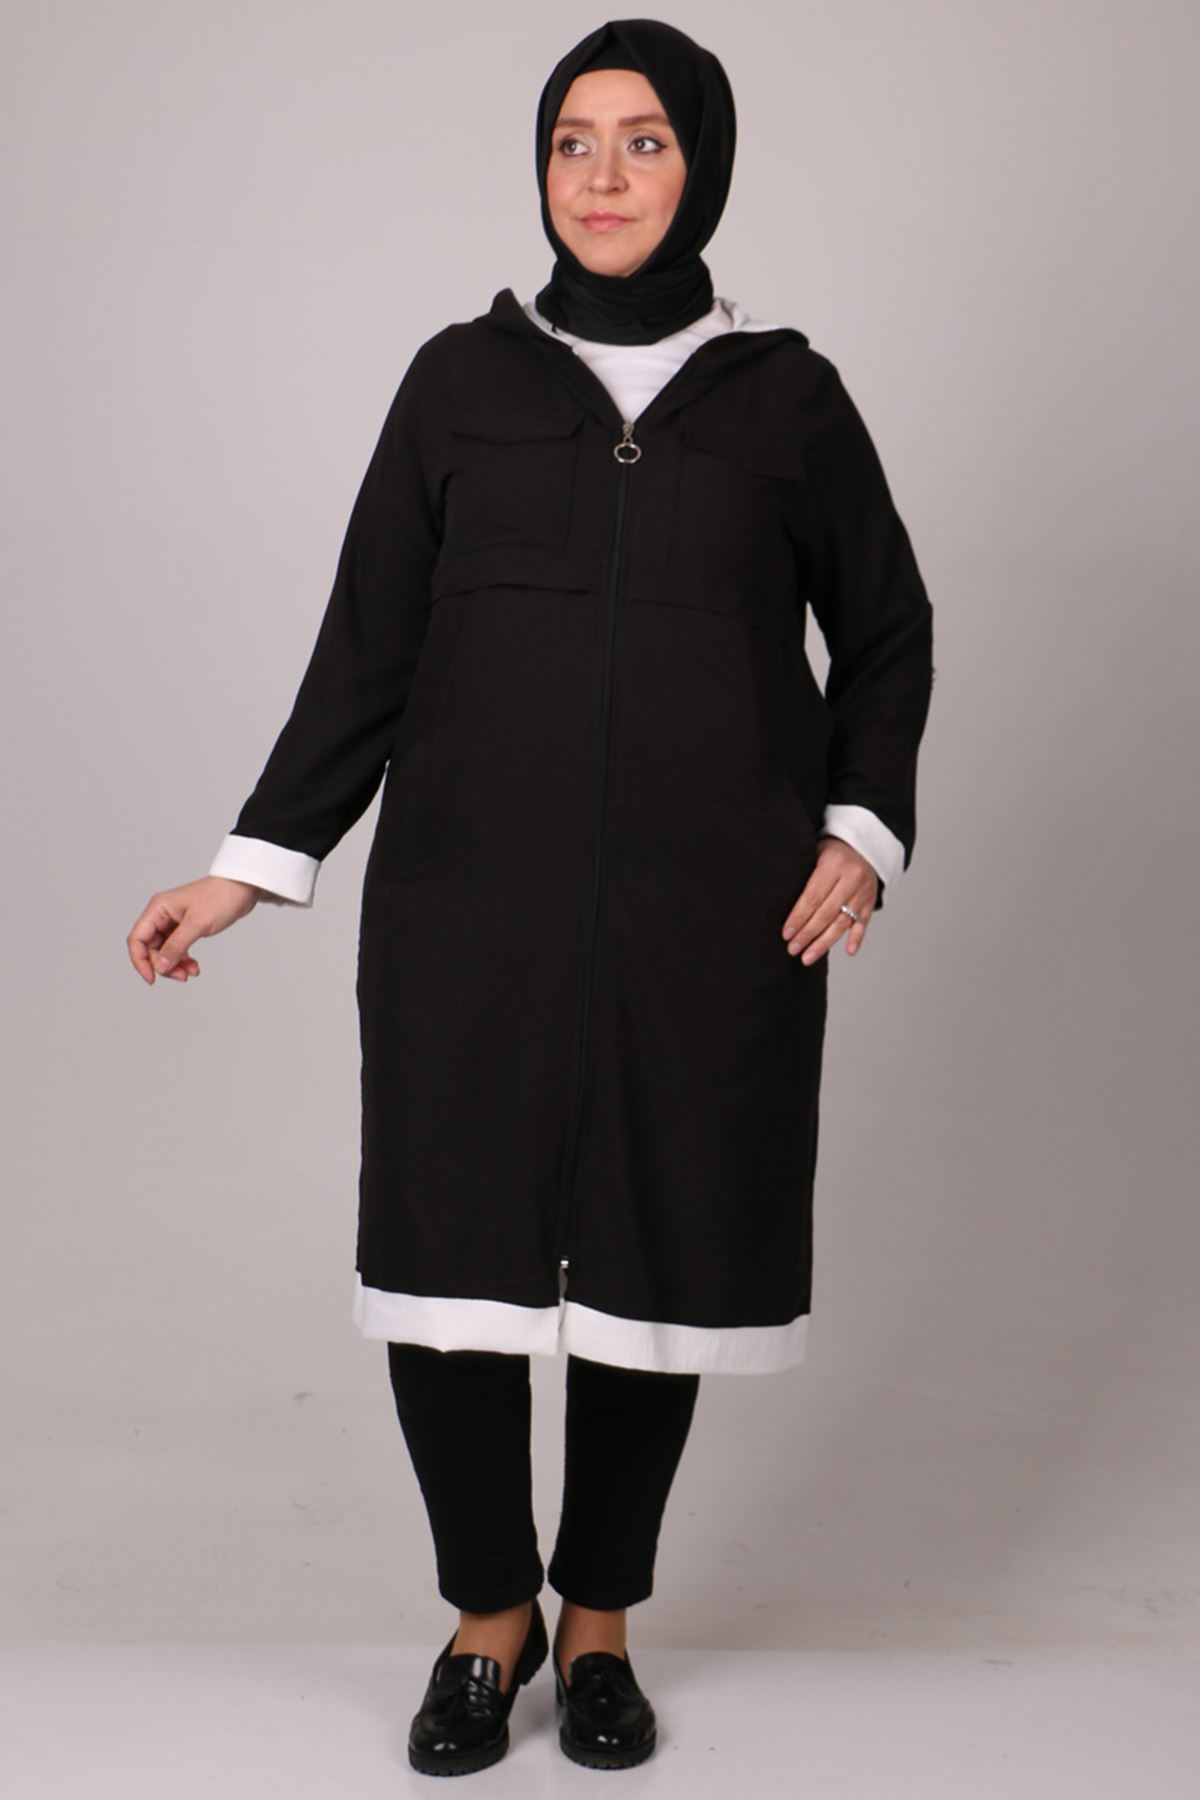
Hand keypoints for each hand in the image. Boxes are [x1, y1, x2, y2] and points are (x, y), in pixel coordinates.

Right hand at [127, 875, 260, 984]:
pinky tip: (194, 967)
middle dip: (163, 965)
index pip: (137, 939)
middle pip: (150, 948)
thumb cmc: (220, 897)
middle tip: (181, 976)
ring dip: (174, 965)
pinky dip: (183, 959)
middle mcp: (162, 915)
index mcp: (158, 909)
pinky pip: (177, 948)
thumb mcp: (197, 924)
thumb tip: (159, 966)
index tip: (152, 978)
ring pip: (164, 951)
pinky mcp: (185, 927)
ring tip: (190, 972)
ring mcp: (173, 921)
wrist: (242, 887)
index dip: (140, 961)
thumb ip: (176, 946)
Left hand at [781, 834, 877, 962]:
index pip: (812, 897)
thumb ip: (804, 875)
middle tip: (793, 949)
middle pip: (826, 913)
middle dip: (808, 934)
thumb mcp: (815, 853)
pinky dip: (856, 938)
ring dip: (824, 943)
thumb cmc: (832, 852)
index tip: (786, 934)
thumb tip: (780, 902)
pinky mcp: (870, 902)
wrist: (864, 846)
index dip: (798, 918)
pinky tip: (848, 951)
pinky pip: (864, 923)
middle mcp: (851, 879)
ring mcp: (863, 892)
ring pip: (843, 922)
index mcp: (833, 864)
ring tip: (808, 957)